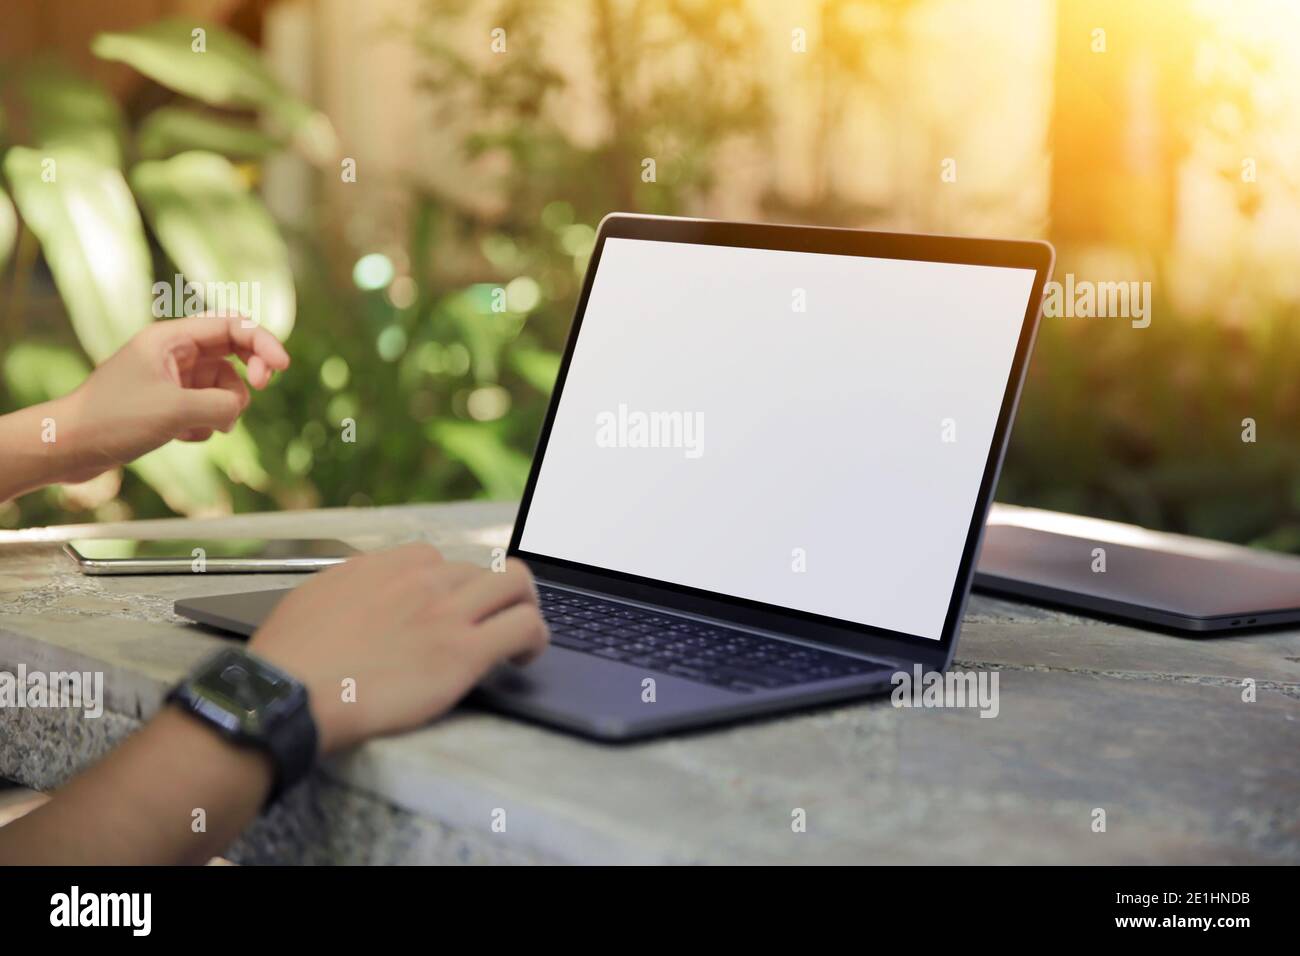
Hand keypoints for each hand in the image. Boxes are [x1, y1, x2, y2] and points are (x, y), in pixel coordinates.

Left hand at [51, 314, 289, 482]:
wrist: (69, 446)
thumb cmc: (113, 419)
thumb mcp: (176, 411)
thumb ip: (221, 405)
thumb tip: (237, 409)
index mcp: (171, 338)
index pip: (231, 326)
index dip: (263, 342)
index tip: (282, 367)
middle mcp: (173, 353)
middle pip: (232, 352)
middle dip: (250, 373)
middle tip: (262, 389)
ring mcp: (171, 380)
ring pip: (223, 386)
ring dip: (225, 408)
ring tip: (205, 427)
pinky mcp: (167, 405)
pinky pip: (206, 408)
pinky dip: (206, 424)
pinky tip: (185, 438)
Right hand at [248, 544, 548, 753]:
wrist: (286, 695)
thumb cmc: (290, 661)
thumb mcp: (315, 599)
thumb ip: (350, 589)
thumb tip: (362, 597)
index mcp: (386, 566)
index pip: (439, 558)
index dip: (452, 585)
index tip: (451, 608)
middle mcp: (421, 580)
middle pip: (483, 568)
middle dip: (495, 593)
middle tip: (495, 620)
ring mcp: (446, 612)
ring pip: (517, 583)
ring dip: (526, 605)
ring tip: (521, 634)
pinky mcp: (463, 651)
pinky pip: (525, 626)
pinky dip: (535, 638)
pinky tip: (524, 656)